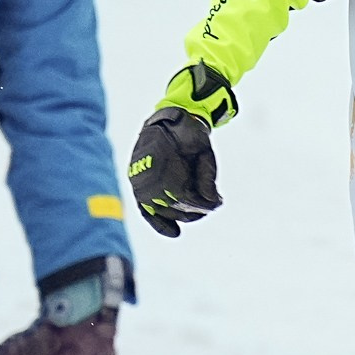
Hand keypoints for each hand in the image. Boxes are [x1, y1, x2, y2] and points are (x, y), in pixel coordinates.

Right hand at [129, 108, 220, 236]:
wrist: (169, 121)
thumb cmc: (189, 134)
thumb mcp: (203, 150)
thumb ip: (207, 176)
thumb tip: (213, 202)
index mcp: (160, 160)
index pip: (180, 193)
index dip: (199, 203)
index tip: (215, 203)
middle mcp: (145, 172)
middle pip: (171, 205)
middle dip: (194, 209)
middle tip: (210, 206)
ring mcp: (138, 180)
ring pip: (161, 210)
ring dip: (182, 215)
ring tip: (198, 211)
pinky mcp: (138, 186)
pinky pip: (146, 210)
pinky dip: (159, 223)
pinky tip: (175, 233)